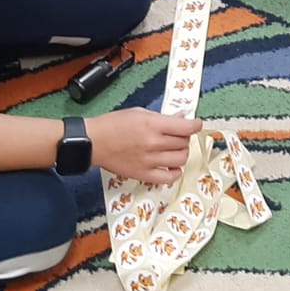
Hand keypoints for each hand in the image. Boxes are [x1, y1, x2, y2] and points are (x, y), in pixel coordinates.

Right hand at [86, 108, 202, 185]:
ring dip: (182, 153)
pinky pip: (168, 178)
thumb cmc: (113, 124)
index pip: (186, 127)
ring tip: (174, 149)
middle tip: (178, 135)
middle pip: (184, 143)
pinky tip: (171, 166)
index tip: (196, 124)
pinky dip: (175, 172)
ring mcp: (149, 161)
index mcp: (153, 125)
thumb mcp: (139, 112)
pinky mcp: (144, 174)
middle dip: (185, 137)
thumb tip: (181, 118)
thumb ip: (162, 117)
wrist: (94, 142)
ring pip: (181, 159)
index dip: (195, 125)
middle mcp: (153, 143)